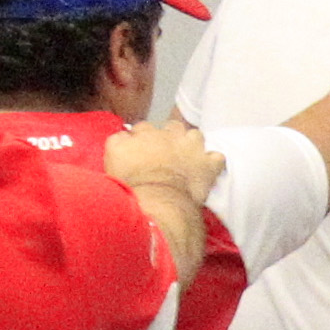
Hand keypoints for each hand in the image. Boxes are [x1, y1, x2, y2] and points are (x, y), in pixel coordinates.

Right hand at [102, 113, 223, 209]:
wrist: (157, 202)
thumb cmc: (132, 183)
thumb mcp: (113, 156)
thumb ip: (118, 140)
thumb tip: (125, 136)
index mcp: (146, 134)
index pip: (144, 128)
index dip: (142, 139)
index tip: (141, 150)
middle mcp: (170, 136)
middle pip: (172, 127)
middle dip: (170, 136)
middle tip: (165, 153)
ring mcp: (192, 149)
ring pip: (195, 136)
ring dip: (192, 144)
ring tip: (188, 157)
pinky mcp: (208, 166)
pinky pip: (217, 158)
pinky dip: (212, 163)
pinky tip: (207, 169)